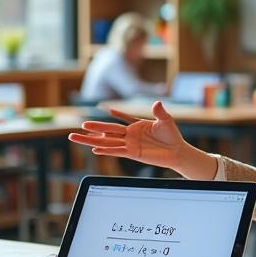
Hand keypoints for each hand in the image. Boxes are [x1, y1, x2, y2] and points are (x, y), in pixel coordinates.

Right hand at [67, 101, 216, 177]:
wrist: (177, 151)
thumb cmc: (171, 136)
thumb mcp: (165, 120)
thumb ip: (159, 112)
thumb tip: (156, 103)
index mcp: (135, 126)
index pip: (119, 120)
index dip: (112, 114)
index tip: (102, 108)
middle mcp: (129, 135)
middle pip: (107, 131)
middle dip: (94, 128)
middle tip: (79, 125)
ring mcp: (130, 145)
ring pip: (107, 142)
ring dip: (93, 141)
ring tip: (78, 139)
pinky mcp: (133, 154)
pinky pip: (116, 151)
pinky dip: (106, 150)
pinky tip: (95, 150)